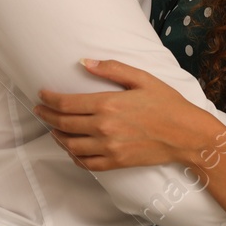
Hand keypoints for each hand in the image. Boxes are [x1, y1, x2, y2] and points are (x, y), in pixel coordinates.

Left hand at [35, 58, 214, 170]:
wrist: (187, 135)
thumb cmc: (167, 103)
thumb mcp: (142, 78)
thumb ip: (111, 69)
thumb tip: (83, 62)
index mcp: (108, 104)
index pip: (66, 103)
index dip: (49, 99)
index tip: (42, 94)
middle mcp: (104, 128)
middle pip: (63, 124)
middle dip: (46, 116)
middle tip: (39, 110)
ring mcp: (109, 148)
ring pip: (71, 145)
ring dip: (57, 136)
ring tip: (52, 128)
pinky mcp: (116, 162)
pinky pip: (86, 163)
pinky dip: (73, 156)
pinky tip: (71, 148)